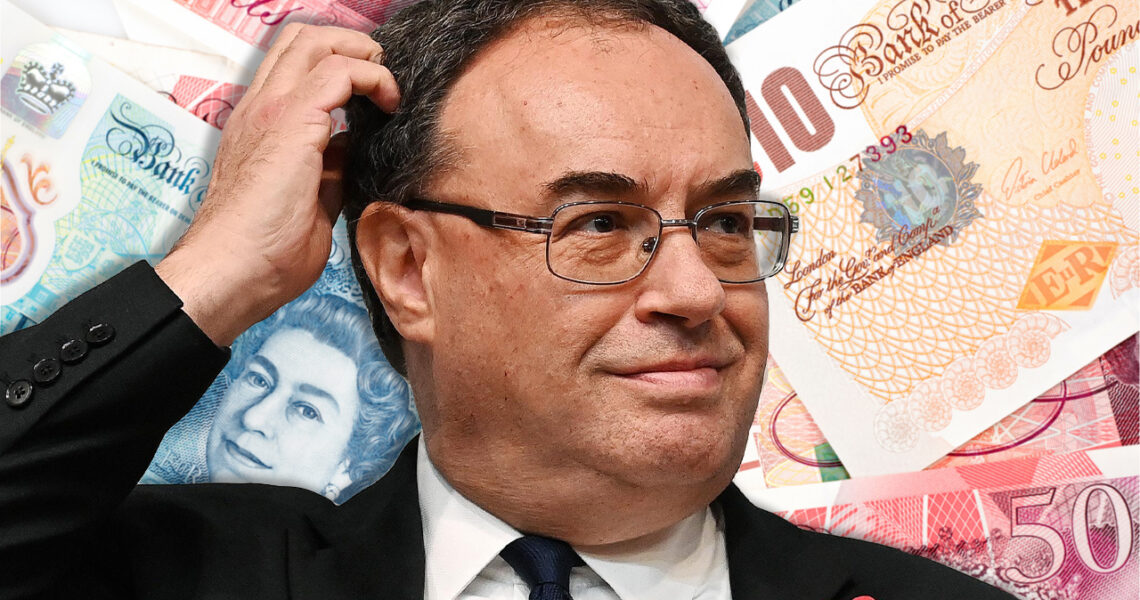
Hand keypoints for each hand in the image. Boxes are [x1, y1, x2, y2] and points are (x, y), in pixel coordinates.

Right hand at [156, 24, 398, 345]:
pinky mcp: (291, 121)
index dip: (336, 62)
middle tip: (382, 77)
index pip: (293, 65)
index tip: (370, 93)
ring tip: (387, 88)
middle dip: (352, 45)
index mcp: (260, 125)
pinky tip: (388, 105)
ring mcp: (272, 109)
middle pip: (303, 38)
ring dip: (363, 54)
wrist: (231, 270)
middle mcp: (261, 107)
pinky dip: (372, 78)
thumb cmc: (263, 252)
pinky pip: (340, 71)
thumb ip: (326, 170)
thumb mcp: (307, 201)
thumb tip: (347, 151)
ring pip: (316, 40)